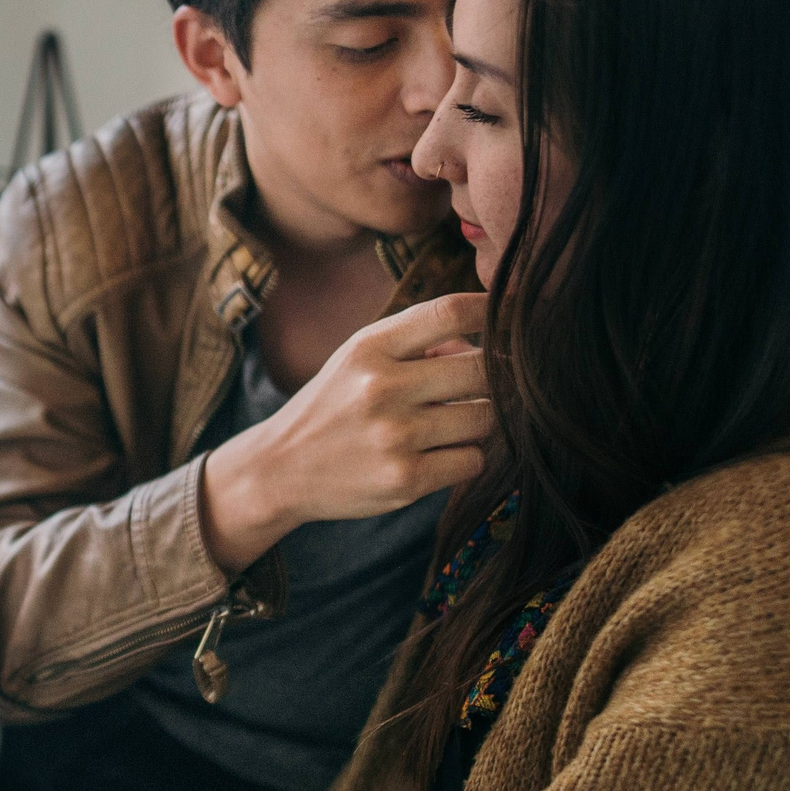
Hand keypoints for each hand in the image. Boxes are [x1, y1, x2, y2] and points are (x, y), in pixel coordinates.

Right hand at [200, 293, 492, 573]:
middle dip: (491, 376)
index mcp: (369, 348)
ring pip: (485, 417)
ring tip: (448, 424)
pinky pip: (473, 460)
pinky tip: (436, 455)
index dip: (491, 310)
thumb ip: (417, 343)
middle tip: (475, 388)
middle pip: (482, 368)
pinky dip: (465, 457)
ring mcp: (395, 436)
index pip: (448, 312)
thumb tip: (482, 343)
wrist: (280, 469)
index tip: (509, 314)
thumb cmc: (332, 406)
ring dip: (478, 420)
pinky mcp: (405, 480)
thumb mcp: (358, 359)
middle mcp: (381, 388)